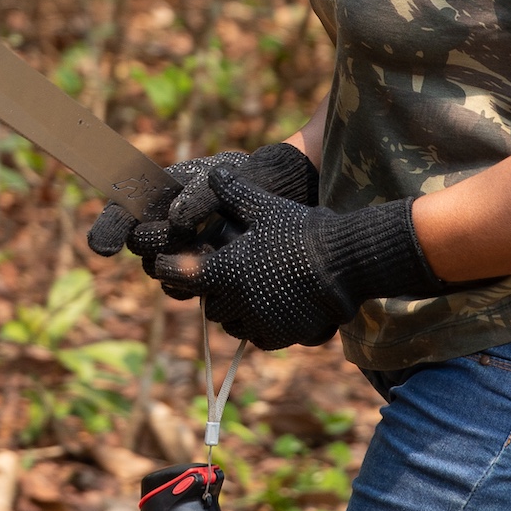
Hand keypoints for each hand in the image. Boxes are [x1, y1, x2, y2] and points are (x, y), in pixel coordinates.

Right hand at [85, 143, 318, 263]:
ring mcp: (185, 251)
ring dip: (173, 266)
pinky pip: (184, 289)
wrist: (290, 199)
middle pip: (140, 244)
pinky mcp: (206, 274)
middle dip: (152, 242)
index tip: (103, 248)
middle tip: (172, 236)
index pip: (124, 211)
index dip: (109, 229)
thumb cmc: (254, 179)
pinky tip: (212, 275)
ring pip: (160, 271)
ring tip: (199, 252)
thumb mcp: (228, 178)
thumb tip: (176, 220)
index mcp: (163, 194)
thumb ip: (200, 196)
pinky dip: (193, 285)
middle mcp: (167, 224)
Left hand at [152, 169, 435, 350]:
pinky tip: (269, 311)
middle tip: (220, 279)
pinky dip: (258, 327)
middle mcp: (237, 301)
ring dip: (233, 312)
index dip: (170, 268)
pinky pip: (259, 338)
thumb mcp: (265, 207)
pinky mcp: (283, 335)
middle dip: (211, 293)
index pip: (180, 274)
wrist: (344, 261)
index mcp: (226, 270)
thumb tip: (216, 173)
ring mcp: (260, 321)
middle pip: (209, 305)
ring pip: (232, 325)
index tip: (166, 264)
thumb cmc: (301, 230)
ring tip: (245, 296)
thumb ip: (235, 193)